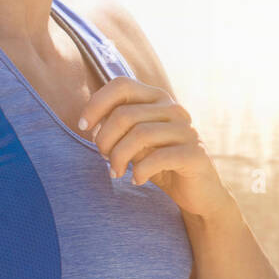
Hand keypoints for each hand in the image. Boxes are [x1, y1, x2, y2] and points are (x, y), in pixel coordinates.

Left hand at [78, 76, 233, 219]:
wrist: (196, 192)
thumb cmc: (158, 163)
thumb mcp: (133, 141)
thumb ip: (116, 126)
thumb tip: (88, 121)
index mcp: (157, 99)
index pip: (121, 85)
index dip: (96, 103)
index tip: (82, 126)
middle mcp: (174, 109)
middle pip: (124, 114)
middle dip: (104, 139)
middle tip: (102, 157)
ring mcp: (187, 130)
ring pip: (139, 135)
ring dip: (118, 157)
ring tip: (116, 171)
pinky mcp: (195, 153)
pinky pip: (158, 157)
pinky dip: (140, 171)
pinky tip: (136, 180)